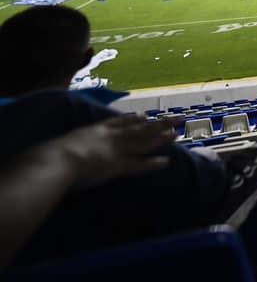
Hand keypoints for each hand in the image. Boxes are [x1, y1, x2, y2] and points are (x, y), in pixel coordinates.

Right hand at [55, 115, 175, 189]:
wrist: (58, 159)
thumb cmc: (54, 152)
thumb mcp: (66, 140)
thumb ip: (72, 141)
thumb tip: (66, 146)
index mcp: (98, 128)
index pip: (120, 122)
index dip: (134, 119)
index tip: (145, 115)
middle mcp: (112, 137)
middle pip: (140, 128)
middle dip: (159, 123)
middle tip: (176, 118)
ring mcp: (117, 150)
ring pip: (144, 142)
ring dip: (161, 138)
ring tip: (176, 134)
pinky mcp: (118, 166)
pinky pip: (139, 165)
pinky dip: (152, 164)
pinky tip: (165, 162)